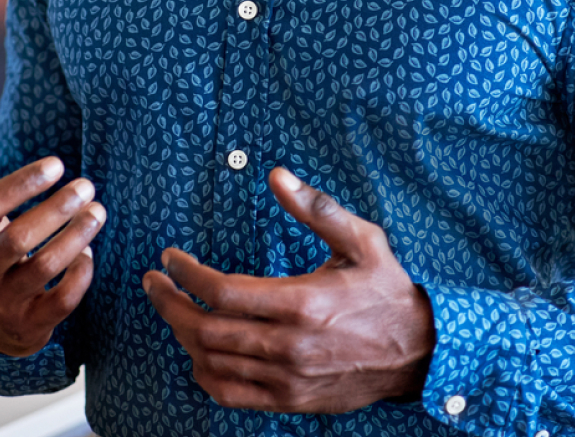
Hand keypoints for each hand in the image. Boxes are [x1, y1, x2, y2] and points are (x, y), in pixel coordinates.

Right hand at [0, 103, 103, 356]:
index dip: (23, 183)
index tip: (58, 164)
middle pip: (18, 237)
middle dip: (57, 209)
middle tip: (87, 186)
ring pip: (43, 268)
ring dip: (77, 236)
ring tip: (98, 212)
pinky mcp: (28, 325)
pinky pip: (61, 301)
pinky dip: (80, 275)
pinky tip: (90, 253)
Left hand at [141, 167, 434, 412]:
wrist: (420, 352)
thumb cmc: (388, 291)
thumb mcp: (362, 240)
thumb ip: (316, 208)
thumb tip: (277, 176)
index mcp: (303, 303)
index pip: (222, 291)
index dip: (187, 275)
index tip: (170, 259)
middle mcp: (289, 345)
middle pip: (206, 329)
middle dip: (169, 304)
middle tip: (154, 284)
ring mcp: (288, 378)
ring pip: (213, 362)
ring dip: (183, 335)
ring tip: (172, 309)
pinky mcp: (290, 399)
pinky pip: (231, 394)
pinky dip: (205, 375)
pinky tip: (197, 354)